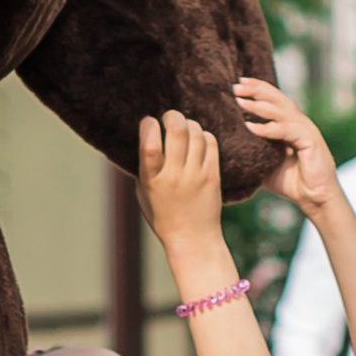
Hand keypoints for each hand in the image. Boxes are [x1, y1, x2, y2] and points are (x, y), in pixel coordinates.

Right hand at [136, 108, 227, 267]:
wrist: (192, 239)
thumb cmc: (163, 215)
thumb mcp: (143, 194)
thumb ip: (144, 168)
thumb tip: (145, 136)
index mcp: (152, 181)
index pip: (149, 147)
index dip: (149, 126)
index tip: (149, 121)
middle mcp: (174, 176)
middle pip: (177, 132)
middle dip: (172, 116)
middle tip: (170, 117)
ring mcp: (196, 175)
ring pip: (196, 133)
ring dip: (189, 124)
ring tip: (185, 128)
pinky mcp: (212, 176)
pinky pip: (211, 143)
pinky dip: (204, 135)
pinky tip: (199, 139)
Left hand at [234, 77, 337, 216]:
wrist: (314, 199)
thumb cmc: (291, 182)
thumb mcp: (266, 162)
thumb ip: (254, 150)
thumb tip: (228, 145)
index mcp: (290, 124)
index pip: (273, 100)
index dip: (257, 89)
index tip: (238, 82)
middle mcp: (299, 122)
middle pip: (277, 98)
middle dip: (257, 90)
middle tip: (236, 85)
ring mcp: (306, 130)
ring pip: (282, 111)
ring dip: (260, 106)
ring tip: (241, 102)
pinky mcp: (311, 141)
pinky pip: (287, 130)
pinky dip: (269, 128)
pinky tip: (251, 127)